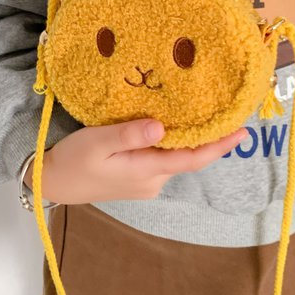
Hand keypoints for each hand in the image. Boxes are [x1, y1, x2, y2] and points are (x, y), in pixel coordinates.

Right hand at [24, 119, 248, 204]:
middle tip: (228, 112)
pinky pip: (163, 159)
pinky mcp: (137, 178)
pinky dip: (173, 144)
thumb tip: (161, 127)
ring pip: (175, 158)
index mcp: (147, 171)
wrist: (52, 182)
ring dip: (191, 140)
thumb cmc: (73, 159)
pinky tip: (173, 127)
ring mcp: (146, 182)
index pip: (192, 158)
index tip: (243, 131)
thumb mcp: (97, 143)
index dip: (219, 145)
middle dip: (209, 138)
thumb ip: (129, 135)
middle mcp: (153, 181)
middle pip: (188, 157)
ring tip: (205, 114)